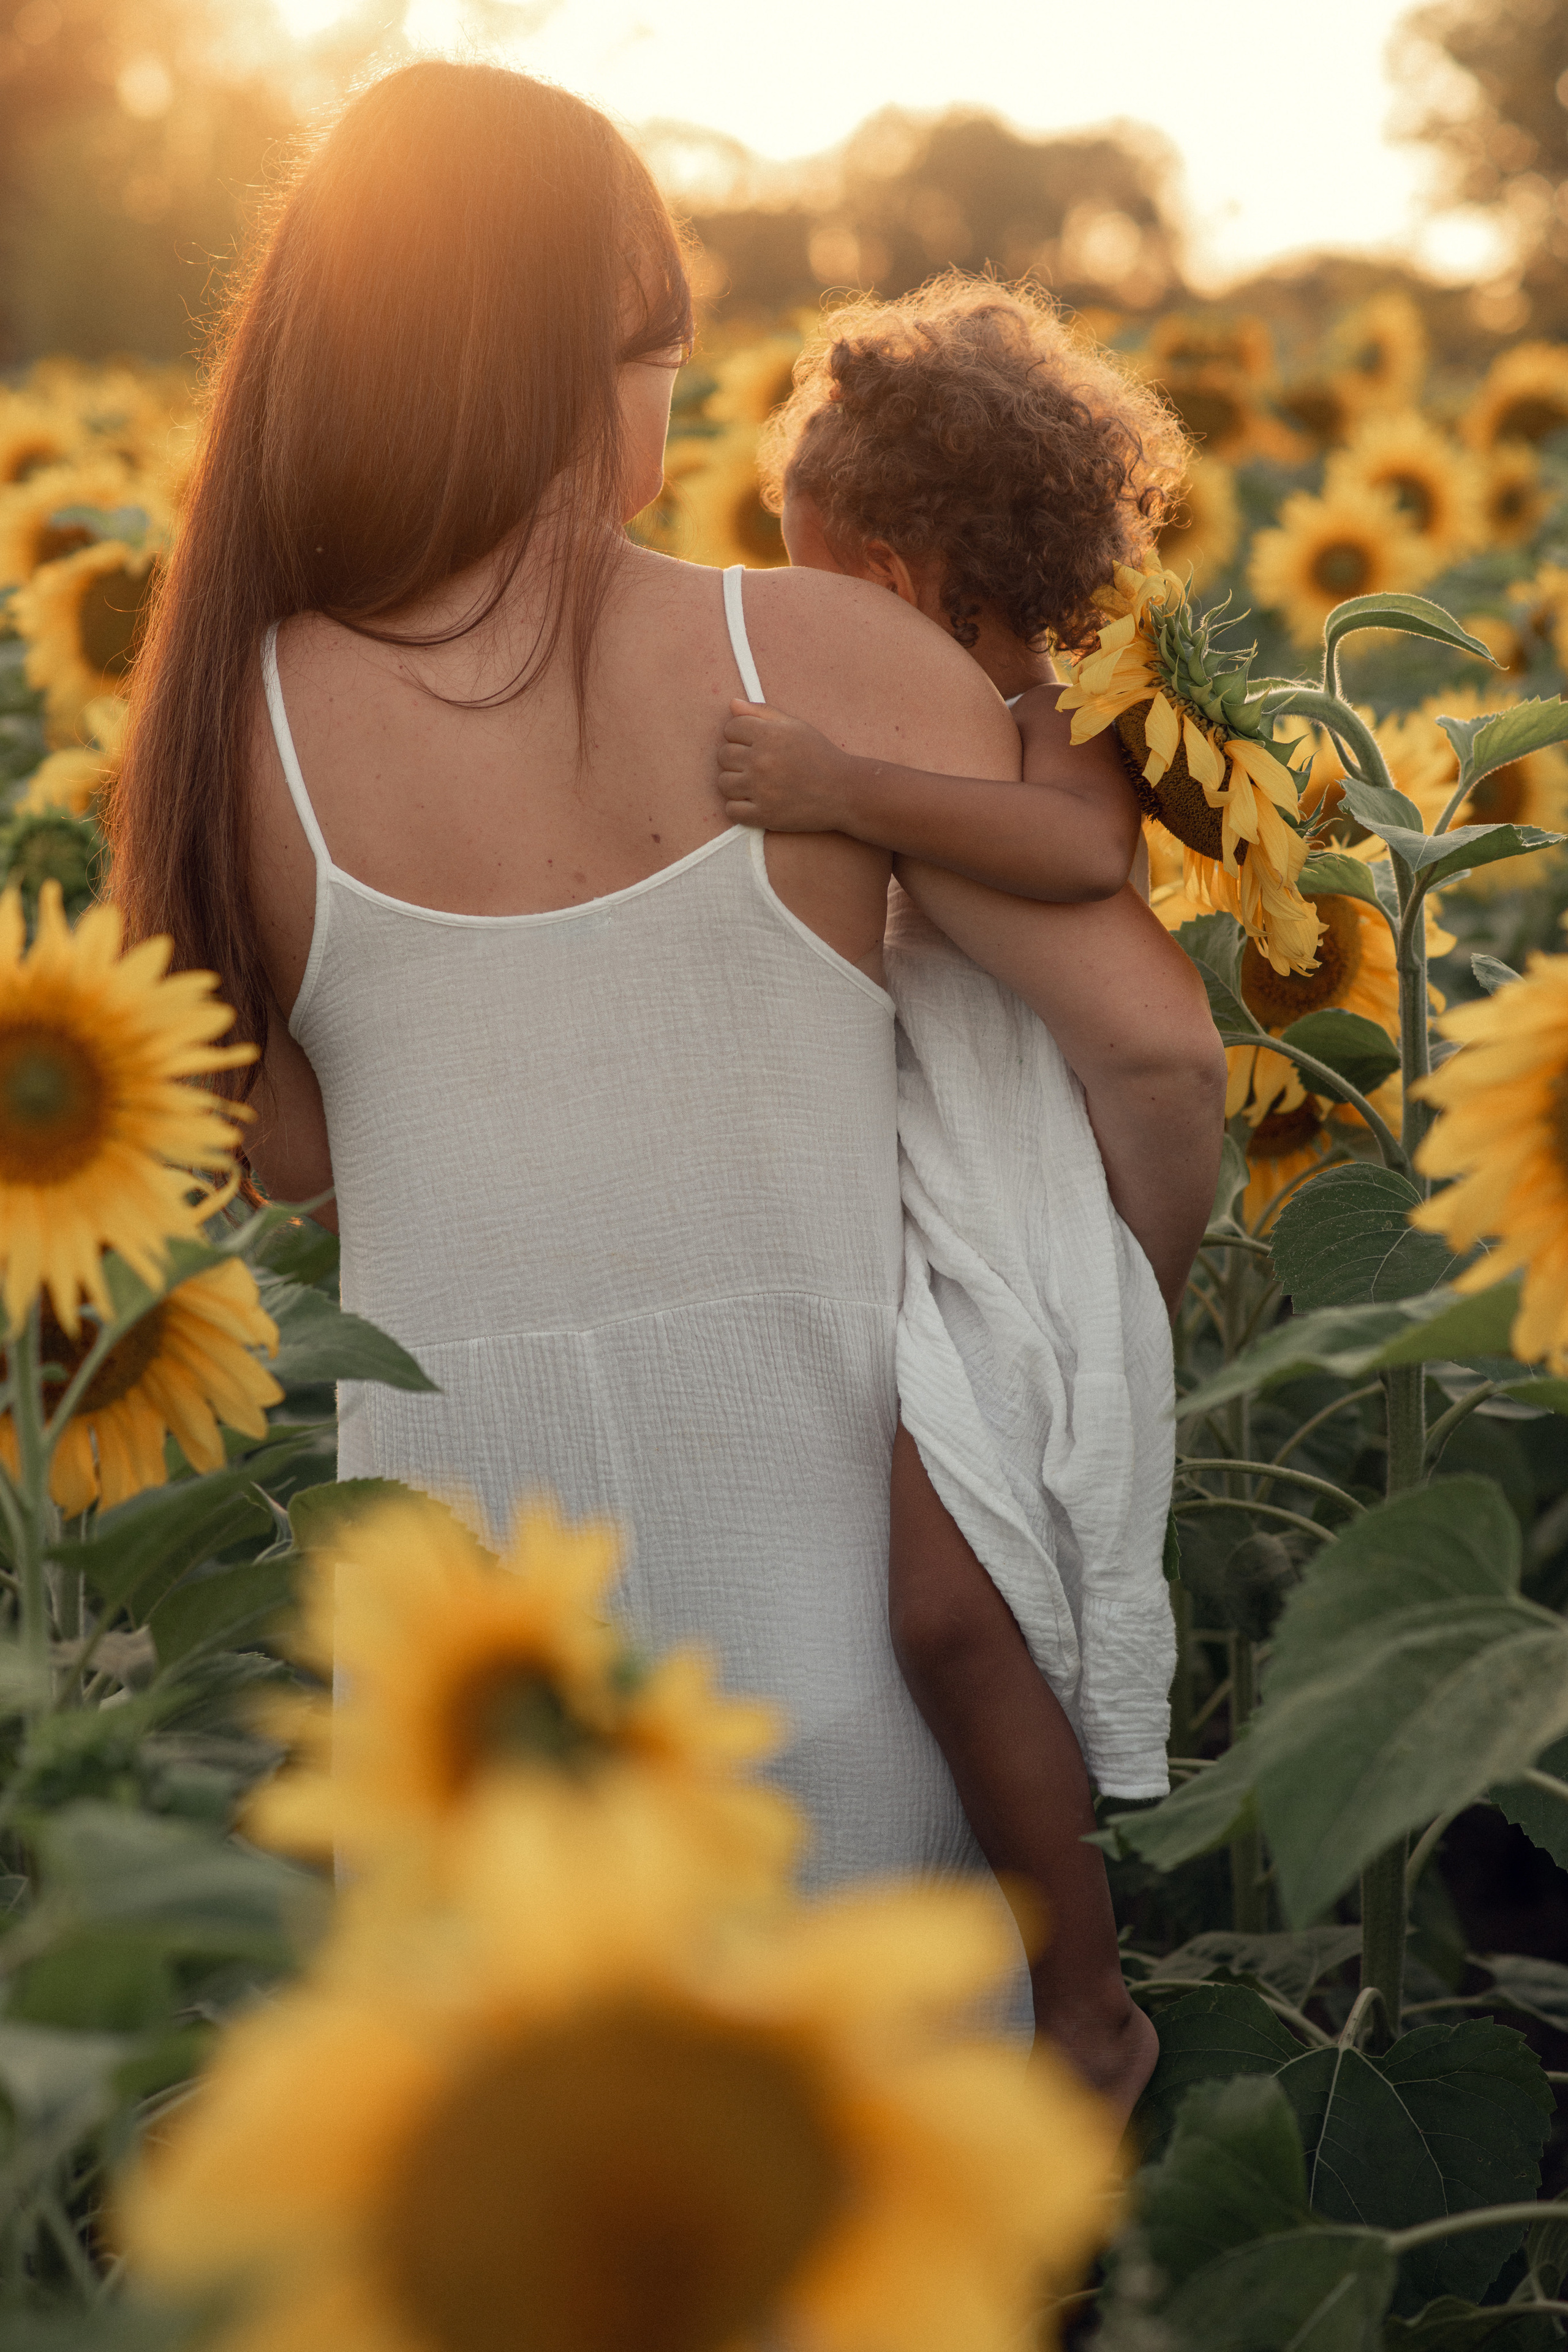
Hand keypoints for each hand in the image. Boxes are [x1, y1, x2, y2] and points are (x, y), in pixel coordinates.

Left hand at [717, 701, 859, 831]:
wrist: (844, 791)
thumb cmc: (819, 755)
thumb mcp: (795, 726)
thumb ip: (762, 713)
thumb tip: (732, 705)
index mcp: (769, 735)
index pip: (730, 729)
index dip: (740, 735)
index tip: (754, 744)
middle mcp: (762, 761)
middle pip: (723, 756)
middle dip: (737, 759)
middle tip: (758, 765)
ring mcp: (761, 790)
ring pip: (723, 783)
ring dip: (735, 783)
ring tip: (755, 784)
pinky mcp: (764, 815)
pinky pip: (731, 810)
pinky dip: (739, 808)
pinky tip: (755, 802)